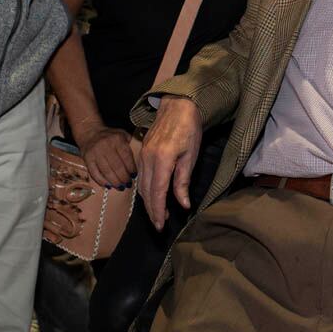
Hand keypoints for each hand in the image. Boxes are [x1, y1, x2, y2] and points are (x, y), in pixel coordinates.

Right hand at [75, 124, 138, 189]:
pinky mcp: (87, 159)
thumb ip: (131, 144)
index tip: (134, 176)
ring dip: (115, 182)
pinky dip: (102, 181)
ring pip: (106, 171)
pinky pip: (95, 173)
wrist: (90, 132)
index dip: (131, 168)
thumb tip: (140, 159)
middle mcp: (106, 145)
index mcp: (117, 139)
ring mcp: (95, 153)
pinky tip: (109, 186)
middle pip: (117, 166)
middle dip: (124, 177)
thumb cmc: (110, 136)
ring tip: (121, 187)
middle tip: (128, 184)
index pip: (126, 156)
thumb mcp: (122, 134)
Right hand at [137, 96, 201, 229]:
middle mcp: (147, 159)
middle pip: (146, 192)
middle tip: (160, 224)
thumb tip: (183, 204)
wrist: (177, 105)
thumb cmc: (189, 129)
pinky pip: (141, 176)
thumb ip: (183, 181)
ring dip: (149, 201)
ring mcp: (142, 155)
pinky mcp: (141, 152)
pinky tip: (154, 195)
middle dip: (152, 210)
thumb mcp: (190, 156)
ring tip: (159, 213)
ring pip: (142, 185)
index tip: (161, 226)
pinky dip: (146, 189)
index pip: (157, 192)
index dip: (158, 211)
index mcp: (162, 160)